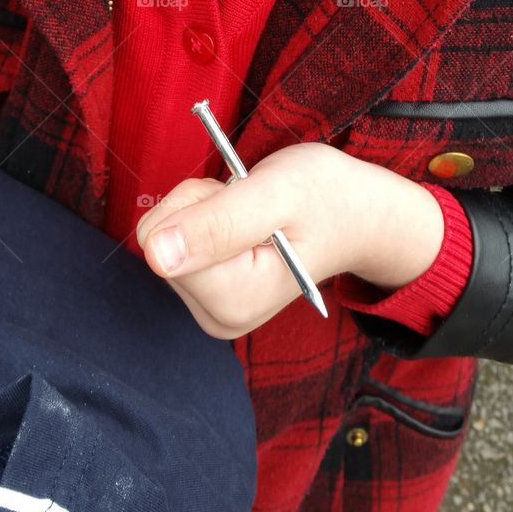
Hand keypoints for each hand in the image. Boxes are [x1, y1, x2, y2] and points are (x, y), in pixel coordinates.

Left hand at [135, 142, 444, 338]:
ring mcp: (212, 309)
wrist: (358, 214)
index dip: (199, 203)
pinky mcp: (208, 294)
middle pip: (156, 242)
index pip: (158, 242)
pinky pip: (174, 243)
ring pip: (163, 239)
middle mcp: (218, 317)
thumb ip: (218, 224)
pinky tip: (245, 222)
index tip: (244, 199)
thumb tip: (154, 256)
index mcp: (235, 301)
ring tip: (254, 211)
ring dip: (204, 208)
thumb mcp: (276, 193)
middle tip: (250, 202)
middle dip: (199, 205)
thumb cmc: (326, 196)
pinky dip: (206, 217)